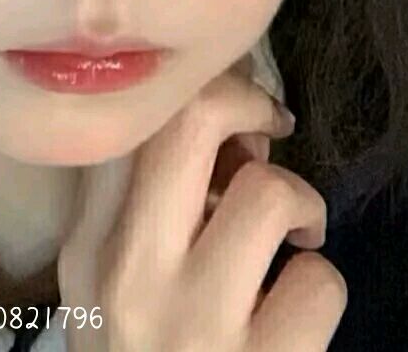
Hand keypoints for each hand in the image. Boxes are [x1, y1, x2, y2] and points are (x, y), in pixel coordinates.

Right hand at [57, 70, 346, 350]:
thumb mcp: (102, 286)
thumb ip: (133, 210)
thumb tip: (219, 135)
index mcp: (89, 245)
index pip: (132, 124)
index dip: (194, 88)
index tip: (228, 106)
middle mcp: (131, 270)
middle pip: (193, 126)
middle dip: (247, 106)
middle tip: (270, 130)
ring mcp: (196, 320)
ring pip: (270, 197)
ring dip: (301, 207)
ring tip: (294, 240)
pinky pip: (318, 282)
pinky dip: (319, 286)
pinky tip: (295, 313)